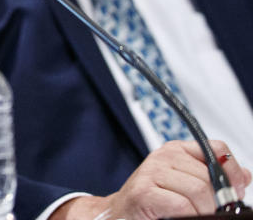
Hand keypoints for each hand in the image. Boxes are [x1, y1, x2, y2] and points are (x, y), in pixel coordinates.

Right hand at [53, 140, 250, 219]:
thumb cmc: (155, 203)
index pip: (217, 149)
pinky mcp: (144, 192)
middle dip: (216, 201)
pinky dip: (187, 216)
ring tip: (189, 215)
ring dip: (201, 211)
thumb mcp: (187, 186)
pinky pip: (182, 204)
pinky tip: (176, 216)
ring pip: (199, 191)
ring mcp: (151, 172)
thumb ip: (214, 178)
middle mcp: (163, 156)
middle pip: (210, 177)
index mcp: (177, 151)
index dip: (231, 171)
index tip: (234, 191)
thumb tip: (244, 175)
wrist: (122, 216)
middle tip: (205, 211)